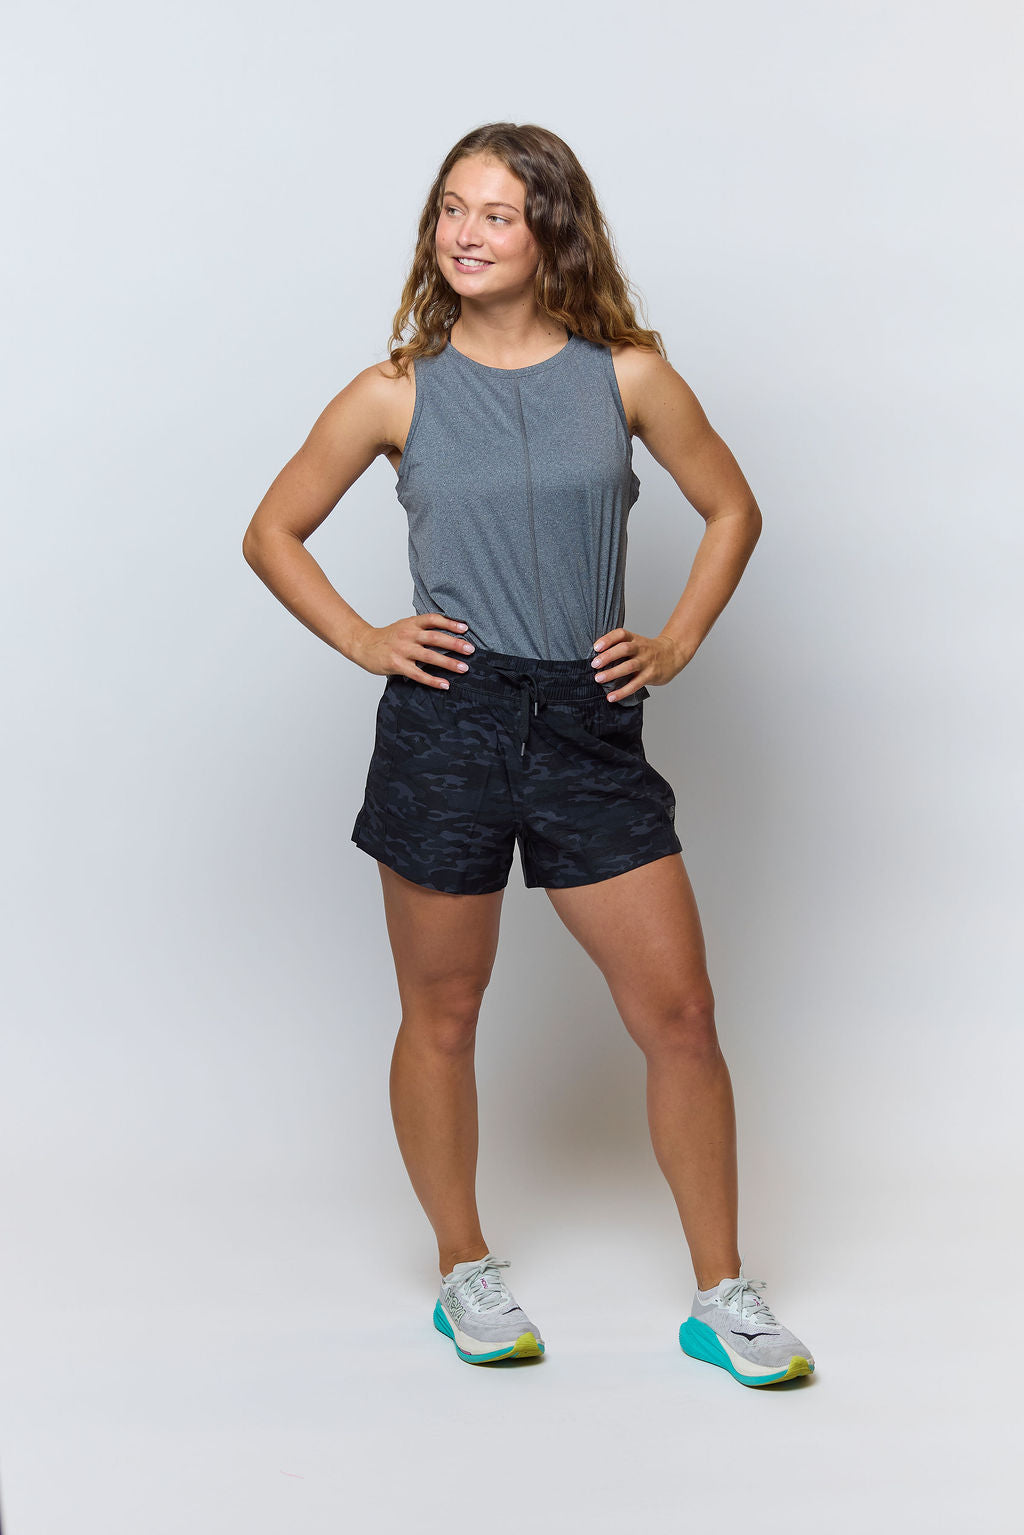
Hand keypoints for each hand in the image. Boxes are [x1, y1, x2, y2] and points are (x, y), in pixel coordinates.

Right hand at [353, 613, 474, 687]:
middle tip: (471, 650)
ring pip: (429, 656)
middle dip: (455, 644)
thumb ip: (422, 628)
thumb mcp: (404, 626)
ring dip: (449, 662)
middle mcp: (407, 635)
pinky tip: (445, 684)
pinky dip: (433, 680)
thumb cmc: (387, 638)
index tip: (465, 628)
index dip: (450, 623)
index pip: (433, 619)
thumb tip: (448, 634)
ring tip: (464, 668)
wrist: (363, 645)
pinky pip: (418, 674)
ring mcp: (402, 650)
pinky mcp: (397, 665)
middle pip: (435, 637)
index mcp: (411, 623)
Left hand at [590, 629, 691, 701]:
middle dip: (608, 656)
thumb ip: (620, 647)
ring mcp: (646, 662)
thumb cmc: (648, 650)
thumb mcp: (636, 642)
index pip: (621, 634)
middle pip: (624, 649)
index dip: (608, 639)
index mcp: (634, 639)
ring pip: (629, 666)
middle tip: (594, 664)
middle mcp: (640, 648)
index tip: (596, 647)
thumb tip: (596, 660)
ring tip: (599, 679)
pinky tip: (612, 697)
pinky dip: (622, 691)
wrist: (673, 654)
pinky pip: (635, 684)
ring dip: (612, 673)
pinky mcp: (650, 675)